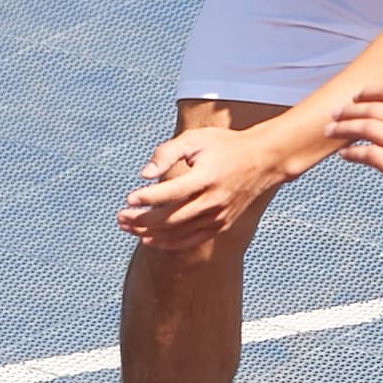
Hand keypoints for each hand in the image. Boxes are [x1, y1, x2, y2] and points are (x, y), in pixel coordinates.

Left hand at [117, 121, 293, 243]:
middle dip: (142, 220)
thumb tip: (144, 174)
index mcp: (207, 178)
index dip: (148, 198)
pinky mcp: (220, 226)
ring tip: (127, 227)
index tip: (128, 198)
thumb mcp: (195, 139)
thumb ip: (167, 152)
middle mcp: (214, 201)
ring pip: (177, 233)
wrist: (262, 161)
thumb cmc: (224, 146)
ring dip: (149, 233)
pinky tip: (148, 239)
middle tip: (120, 216)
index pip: (172, 193)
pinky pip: (189, 240)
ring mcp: (218, 217)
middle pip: (171, 218)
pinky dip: (167, 243)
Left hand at [328, 82, 382, 227]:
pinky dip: (353, 153)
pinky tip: (345, 155)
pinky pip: (371, 156)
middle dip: (348, 109)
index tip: (356, 97)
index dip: (369, 92)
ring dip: (344, 128)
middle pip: (373, 108)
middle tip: (334, 114)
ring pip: (367, 128)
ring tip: (330, 132)